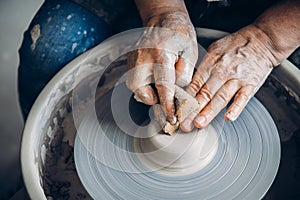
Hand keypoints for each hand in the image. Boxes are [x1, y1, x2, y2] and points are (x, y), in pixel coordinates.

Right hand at [126, 2, 197, 123]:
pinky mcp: (131, 60)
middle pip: (138, 87)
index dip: (168, 104)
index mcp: (161, 53)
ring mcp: (134, 58)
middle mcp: (143, 56)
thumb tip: (180, 95)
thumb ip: (184, 75)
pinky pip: (133, 78)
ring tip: (159, 87)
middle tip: (162, 96)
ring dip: (147, 91)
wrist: (163, 18)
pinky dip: (143, 84)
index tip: (171, 117)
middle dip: (150, 98)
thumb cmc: (179, 33)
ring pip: (134, 85)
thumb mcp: (190, 52)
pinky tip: (153, 80)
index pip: (163, 85)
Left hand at [181, 25, 279, 130]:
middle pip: (205, 93)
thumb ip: (203, 67)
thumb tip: (190, 82)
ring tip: (199, 123)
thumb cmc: (236, 45)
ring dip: (209, 111)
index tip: (178, 111)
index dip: (185, 99)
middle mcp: (222, 72)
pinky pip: (243, 98)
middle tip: (184, 123)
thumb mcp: (214, 50)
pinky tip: (229, 118)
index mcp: (210, 63)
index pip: (195, 84)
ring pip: (221, 97)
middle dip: (193, 110)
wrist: (262, 39)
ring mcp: (236, 79)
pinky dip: (236, 108)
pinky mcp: (250, 84)